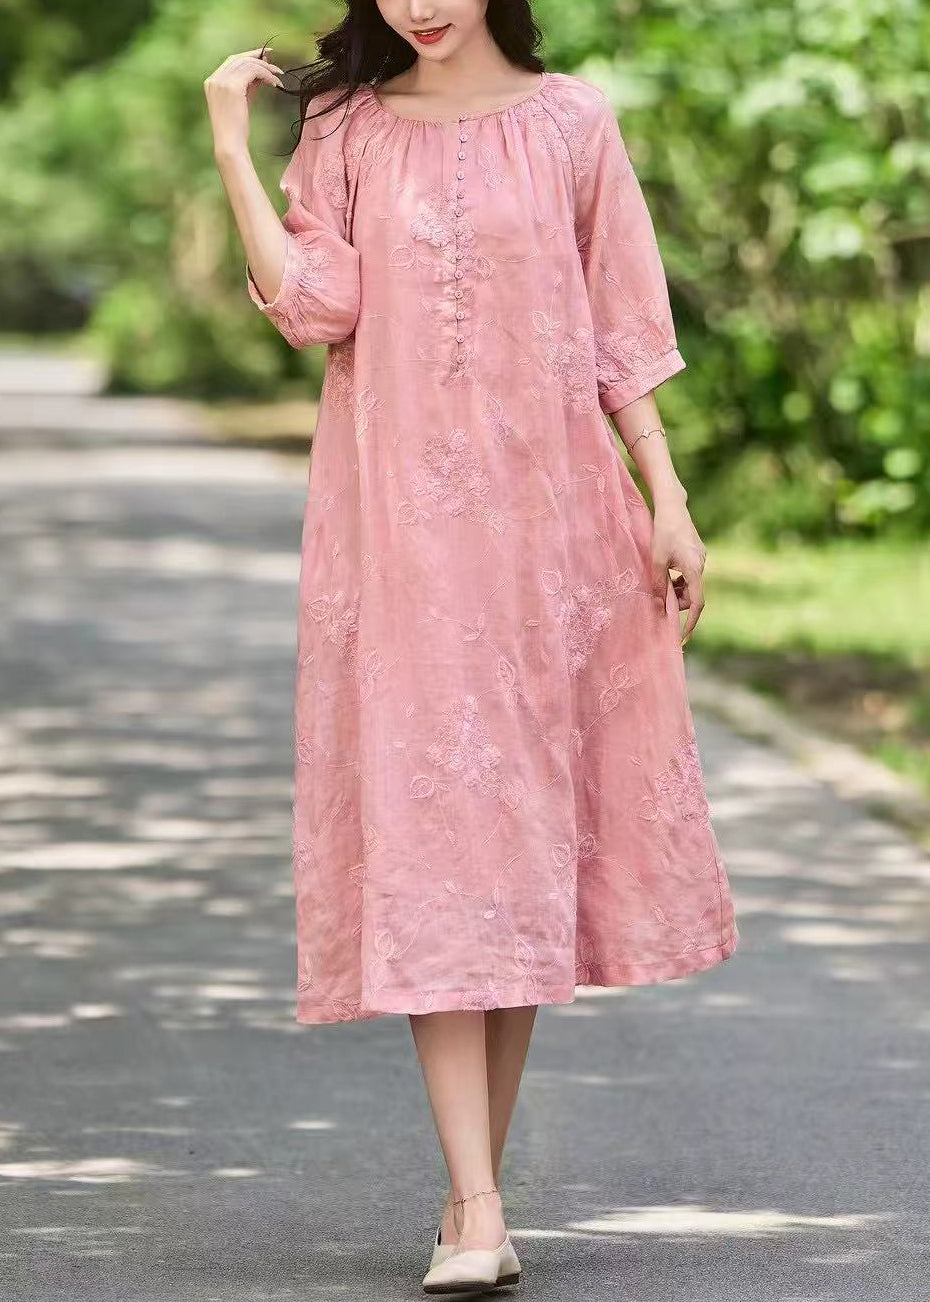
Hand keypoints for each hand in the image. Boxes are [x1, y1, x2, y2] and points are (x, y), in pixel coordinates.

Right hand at [203, 45, 283, 156]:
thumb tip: (263, 70)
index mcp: (212, 82)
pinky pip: (253, 71)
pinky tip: (275, 83)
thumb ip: (250, 85)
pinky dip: (266, 74)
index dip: (249, 55)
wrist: (230, 144)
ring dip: (266, 68)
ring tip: (278, 77)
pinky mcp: (232, 87)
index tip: (264, 55)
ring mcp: (222, 82)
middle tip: (275, 66)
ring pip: (247, 63)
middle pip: (239, 59)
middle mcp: (214, 79)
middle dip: (259, 58)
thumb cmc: (236, 129)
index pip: (232, 61)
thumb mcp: (242, 102)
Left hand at [649, 499, 706, 644]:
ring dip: (677, 590)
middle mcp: (701, 565)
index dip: (691, 623)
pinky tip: (667, 572)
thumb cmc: (662, 531)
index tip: (683, 637)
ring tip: (660, 582)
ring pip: (691, 585)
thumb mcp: (656, 560)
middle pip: (693, 595)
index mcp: (694, 569)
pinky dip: (679, 580)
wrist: (672, 506)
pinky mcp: (696, 554)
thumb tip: (660, 607)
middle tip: (659, 600)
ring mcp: (700, 559)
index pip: (697, 603)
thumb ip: (659, 585)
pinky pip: (690, 575)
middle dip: (678, 602)